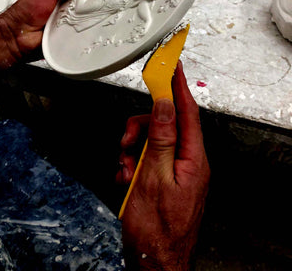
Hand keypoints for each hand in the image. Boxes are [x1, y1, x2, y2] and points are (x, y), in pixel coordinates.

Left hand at [0, 0, 96, 62]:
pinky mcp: (72, 37)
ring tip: (91, 11)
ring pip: (90, 19)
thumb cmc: (25, 12)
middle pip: (91, 2)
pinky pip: (84, 34)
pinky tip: (87, 27)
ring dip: (92, 16)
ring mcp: (72, 23)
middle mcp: (70, 8)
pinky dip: (86, 32)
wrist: (16, 37)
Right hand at [118, 61, 209, 270]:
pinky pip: (148, 158)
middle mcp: (188, 161)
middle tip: (126, 142)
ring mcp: (176, 171)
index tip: (173, 67)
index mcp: (193, 158)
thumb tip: (165, 106)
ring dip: (133, 150)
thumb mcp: (154, 178)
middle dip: (140, 128)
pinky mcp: (165, 179)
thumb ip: (161, 139)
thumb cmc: (157, 229)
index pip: (187, 112)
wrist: (154, 262)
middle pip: (164, 125)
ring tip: (125, 169)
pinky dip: (134, 163)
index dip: (178, 87)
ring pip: (152, 141)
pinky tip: (127, 178)